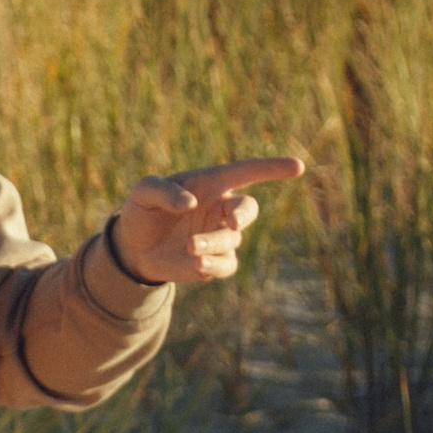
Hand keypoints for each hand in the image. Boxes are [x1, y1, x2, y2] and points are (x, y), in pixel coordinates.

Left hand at [111, 157, 305, 286]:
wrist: (135, 247)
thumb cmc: (143, 211)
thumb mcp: (143, 193)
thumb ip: (163, 191)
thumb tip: (190, 203)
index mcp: (211, 183)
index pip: (247, 172)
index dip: (272, 169)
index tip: (297, 167)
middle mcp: (221, 208)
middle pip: (248, 208)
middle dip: (243, 214)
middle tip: (232, 222)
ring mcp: (221, 235)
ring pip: (231, 239)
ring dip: (212, 243)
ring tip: (188, 247)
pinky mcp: (215, 261)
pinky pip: (226, 264)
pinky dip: (213, 264)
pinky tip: (196, 264)